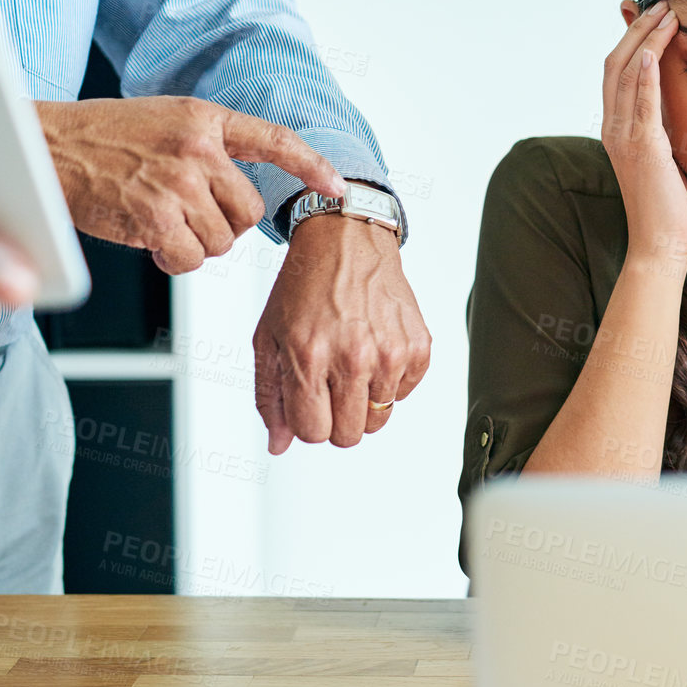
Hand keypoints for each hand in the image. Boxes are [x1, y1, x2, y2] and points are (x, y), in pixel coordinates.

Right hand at [36, 97, 344, 274]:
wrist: (46, 148)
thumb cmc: (102, 139)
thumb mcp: (165, 121)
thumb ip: (207, 148)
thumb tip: (239, 194)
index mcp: (205, 119)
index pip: (275, 139)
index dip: (312, 164)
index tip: (338, 186)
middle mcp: (198, 148)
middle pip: (249, 211)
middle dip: (224, 224)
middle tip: (188, 217)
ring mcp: (177, 182)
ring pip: (221, 240)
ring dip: (195, 243)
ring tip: (161, 222)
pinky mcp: (154, 215)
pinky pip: (190, 259)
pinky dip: (173, 261)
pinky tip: (151, 241)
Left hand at [253, 211, 430, 452]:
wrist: (347, 242)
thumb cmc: (306, 286)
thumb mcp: (270, 338)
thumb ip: (270, 397)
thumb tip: (279, 444)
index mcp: (310, 357)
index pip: (313, 433)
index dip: (307, 421)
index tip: (308, 401)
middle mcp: (353, 358)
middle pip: (349, 435)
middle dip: (335, 419)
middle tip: (330, 386)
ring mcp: (390, 353)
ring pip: (379, 419)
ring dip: (363, 400)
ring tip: (352, 364)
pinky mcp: (417, 346)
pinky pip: (404, 393)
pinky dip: (390, 381)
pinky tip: (375, 350)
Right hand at [603, 0, 686, 264]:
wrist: (661, 244)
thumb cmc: (670, 206)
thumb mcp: (665, 157)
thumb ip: (663, 129)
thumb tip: (674, 108)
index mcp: (617, 128)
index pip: (617, 70)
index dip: (631, 37)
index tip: (654, 13)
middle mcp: (613, 128)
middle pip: (615, 63)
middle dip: (638, 28)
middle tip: (663, 2)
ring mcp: (624, 137)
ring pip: (624, 74)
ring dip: (645, 39)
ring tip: (667, 12)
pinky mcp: (643, 148)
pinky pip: (639, 103)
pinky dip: (643, 74)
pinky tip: (652, 50)